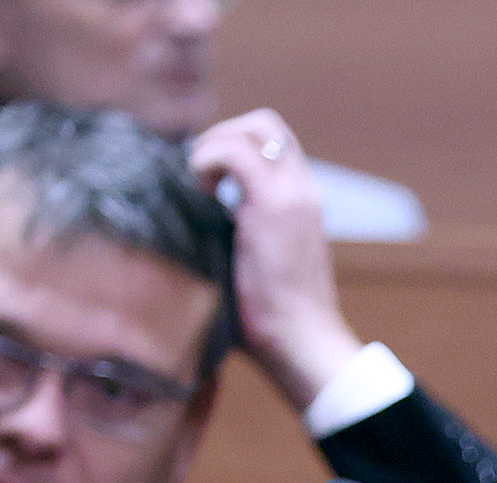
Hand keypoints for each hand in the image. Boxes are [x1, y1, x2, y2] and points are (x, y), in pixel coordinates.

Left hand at [185, 110, 363, 409]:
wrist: (303, 344)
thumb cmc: (274, 323)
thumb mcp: (256, 265)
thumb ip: (240, 237)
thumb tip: (193, 230)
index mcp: (303, 203)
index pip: (272, 146)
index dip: (234, 148)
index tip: (208, 183)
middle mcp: (304, 190)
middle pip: (266, 125)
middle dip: (224, 136)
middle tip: (200, 176)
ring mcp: (293, 194)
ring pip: (256, 127)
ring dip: (215, 145)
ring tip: (199, 184)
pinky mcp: (275, 204)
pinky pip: (234, 151)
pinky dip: (207, 160)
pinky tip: (199, 192)